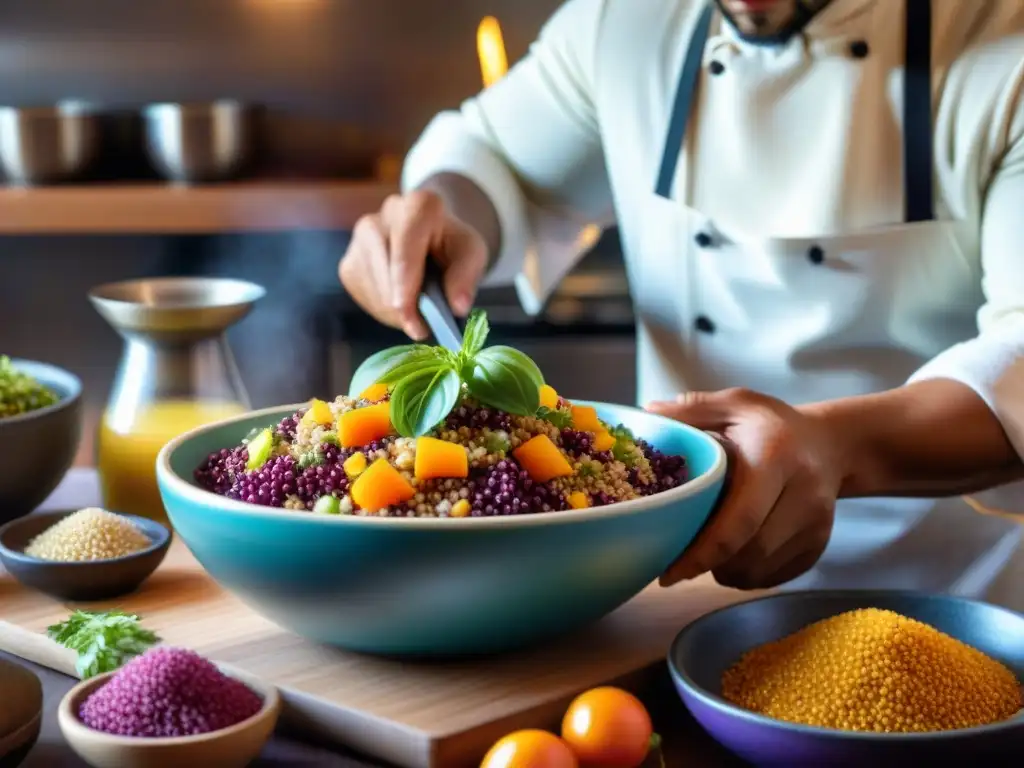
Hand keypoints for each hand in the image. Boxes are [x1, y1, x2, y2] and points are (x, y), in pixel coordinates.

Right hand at [338, 190, 487, 339]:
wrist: (431, 237)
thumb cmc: (451, 246)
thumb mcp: (471, 254)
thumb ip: (467, 276)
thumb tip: (458, 306)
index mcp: (419, 205)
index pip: (406, 246)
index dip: (407, 286)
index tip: (414, 321)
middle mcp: (384, 214)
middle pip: (384, 269)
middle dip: (401, 307)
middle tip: (421, 329)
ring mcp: (360, 236)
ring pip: (371, 286)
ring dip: (391, 311)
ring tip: (415, 313)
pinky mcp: (349, 261)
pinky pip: (361, 293)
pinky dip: (380, 309)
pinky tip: (398, 303)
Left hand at [646, 388, 842, 589]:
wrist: (829, 444)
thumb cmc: (770, 425)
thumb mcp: (735, 404)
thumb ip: (692, 409)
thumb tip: (648, 415)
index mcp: (775, 457)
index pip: (740, 519)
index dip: (702, 552)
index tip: (669, 571)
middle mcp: (804, 494)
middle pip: (750, 553)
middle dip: (709, 564)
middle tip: (679, 560)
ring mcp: (816, 525)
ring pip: (760, 570)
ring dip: (725, 571)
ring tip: (706, 551)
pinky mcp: (818, 546)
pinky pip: (773, 577)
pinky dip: (746, 574)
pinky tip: (732, 554)